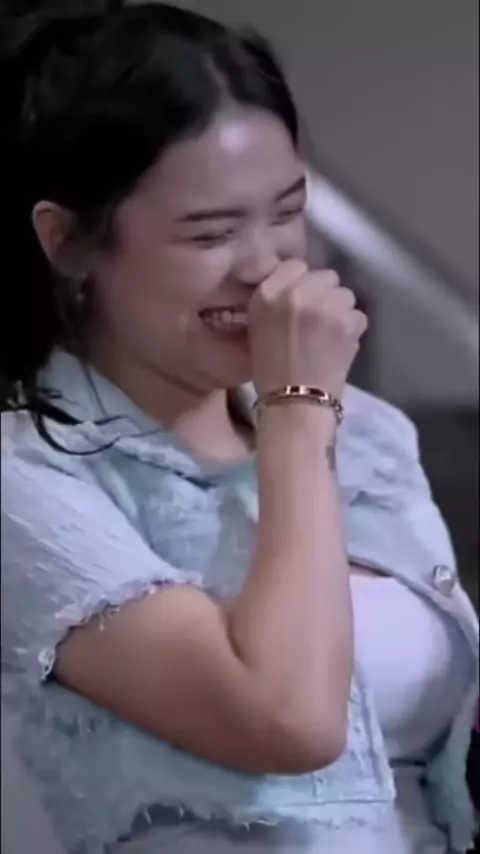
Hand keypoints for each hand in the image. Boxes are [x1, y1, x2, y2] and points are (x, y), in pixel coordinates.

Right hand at [248, 260, 367, 397]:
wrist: (296, 403)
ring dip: (340, 310)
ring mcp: (326, 305)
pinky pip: (358, 315)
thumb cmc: (270, 370)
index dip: (301, 283)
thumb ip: (275, 297)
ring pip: (345, 294)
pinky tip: (340, 345)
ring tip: (330, 334)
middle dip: (324, 294)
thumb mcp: (258, 327)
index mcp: (268, 293)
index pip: (296, 266)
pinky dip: (352, 329)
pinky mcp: (349, 321)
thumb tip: (298, 285)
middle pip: (325, 276)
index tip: (301, 302)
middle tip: (318, 320)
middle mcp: (297, 292)